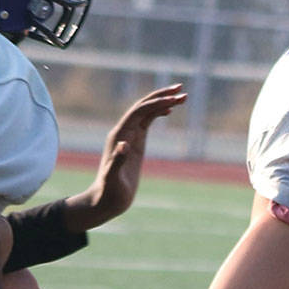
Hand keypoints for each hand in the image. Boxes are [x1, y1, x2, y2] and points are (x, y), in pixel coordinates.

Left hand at [63, 84, 186, 231]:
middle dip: (161, 96)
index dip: (156, 103)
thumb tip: (124, 145)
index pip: (139, 111)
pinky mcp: (135, 143)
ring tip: (182, 96)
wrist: (106, 199)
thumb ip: (117, 161)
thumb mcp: (112, 179)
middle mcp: (123, 131)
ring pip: (147, 112)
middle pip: (143, 106)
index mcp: (119, 135)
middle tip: (182, 88)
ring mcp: (129, 136)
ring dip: (163, 102)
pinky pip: (147, 122)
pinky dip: (158, 113)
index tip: (175, 99)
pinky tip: (170, 111)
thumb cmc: (109, 192)